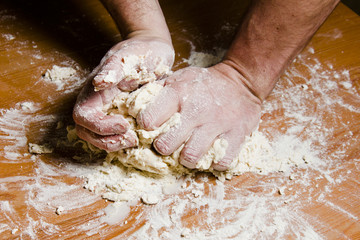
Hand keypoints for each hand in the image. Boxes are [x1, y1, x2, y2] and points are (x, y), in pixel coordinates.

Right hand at [73, 37, 174, 151]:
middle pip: (87, 132)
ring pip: (99, 137)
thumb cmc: (140, 51)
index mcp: (94, 90)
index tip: (125, 125)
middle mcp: (98, 104)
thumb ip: (113, 69)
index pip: (84, 116)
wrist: (152, 49)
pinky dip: (124, 142)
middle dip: (106, 141)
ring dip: (115, 144)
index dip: (100, 126)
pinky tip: (141, 140)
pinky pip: (116, 135)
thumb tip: (98, 82)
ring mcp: (109, 111)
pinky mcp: (122, 116)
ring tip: (135, 141)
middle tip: (132, 140)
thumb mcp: (128, 57)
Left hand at [137, 63, 261, 170]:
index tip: (152, 126)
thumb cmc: (203, 83)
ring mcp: (218, 124)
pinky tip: (210, 153)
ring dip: (186, 158)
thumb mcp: (178, 78)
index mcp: (178, 93)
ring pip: (190, 158)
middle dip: (164, 147)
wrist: (241, 81)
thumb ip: (155, 92)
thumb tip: (131, 108)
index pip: (148, 120)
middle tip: (169, 143)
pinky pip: (220, 162)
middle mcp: (196, 110)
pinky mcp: (237, 136)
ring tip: (188, 150)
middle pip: (165, 145)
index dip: (146, 126)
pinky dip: (213, 162)